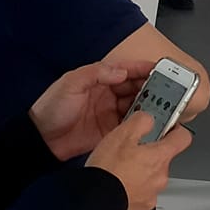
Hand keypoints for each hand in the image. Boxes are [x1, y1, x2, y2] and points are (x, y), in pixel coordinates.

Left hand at [29, 60, 154, 161]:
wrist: (41, 141)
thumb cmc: (50, 109)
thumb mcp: (70, 83)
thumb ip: (96, 73)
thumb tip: (121, 71)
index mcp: (99, 80)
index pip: (127, 70)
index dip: (144, 68)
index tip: (160, 69)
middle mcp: (108, 95)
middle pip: (136, 88)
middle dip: (153, 88)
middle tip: (168, 90)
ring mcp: (110, 113)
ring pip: (137, 106)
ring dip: (151, 105)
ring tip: (164, 106)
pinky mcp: (111, 131)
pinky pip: (132, 125)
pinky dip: (142, 124)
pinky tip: (151, 123)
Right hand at [85, 112, 192, 209]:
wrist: (94, 204)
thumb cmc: (108, 171)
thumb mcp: (122, 135)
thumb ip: (141, 122)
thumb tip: (149, 119)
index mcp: (160, 157)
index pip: (183, 138)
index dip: (175, 130)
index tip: (167, 128)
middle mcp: (161, 177)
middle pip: (163, 160)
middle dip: (149, 154)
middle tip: (130, 151)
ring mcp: (151, 195)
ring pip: (150, 178)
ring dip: (139, 174)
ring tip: (119, 170)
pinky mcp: (140, 209)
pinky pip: (139, 196)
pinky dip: (131, 191)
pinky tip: (117, 186)